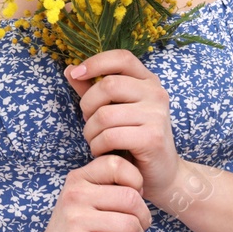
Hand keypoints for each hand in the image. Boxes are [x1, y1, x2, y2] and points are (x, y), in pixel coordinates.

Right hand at [31, 154, 152, 231]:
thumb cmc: (74, 229)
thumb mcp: (82, 199)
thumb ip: (106, 186)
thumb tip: (140, 186)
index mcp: (78, 179)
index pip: (116, 164)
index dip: (135, 181)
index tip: (130, 200)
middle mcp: (75, 194)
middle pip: (132, 198)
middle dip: (144, 218)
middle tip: (137, 229)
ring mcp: (75, 220)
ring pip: (130, 225)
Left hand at [65, 49, 182, 207]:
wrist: (162, 173)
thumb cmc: (133, 138)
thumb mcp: (113, 109)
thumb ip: (92, 89)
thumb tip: (70, 70)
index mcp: (148, 81)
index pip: (121, 58)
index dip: (95, 62)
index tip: (76, 74)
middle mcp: (156, 93)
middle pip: (108, 86)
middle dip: (87, 105)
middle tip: (88, 122)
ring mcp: (157, 115)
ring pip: (104, 114)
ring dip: (90, 131)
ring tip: (95, 140)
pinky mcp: (152, 138)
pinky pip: (110, 136)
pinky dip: (98, 145)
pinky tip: (102, 151)